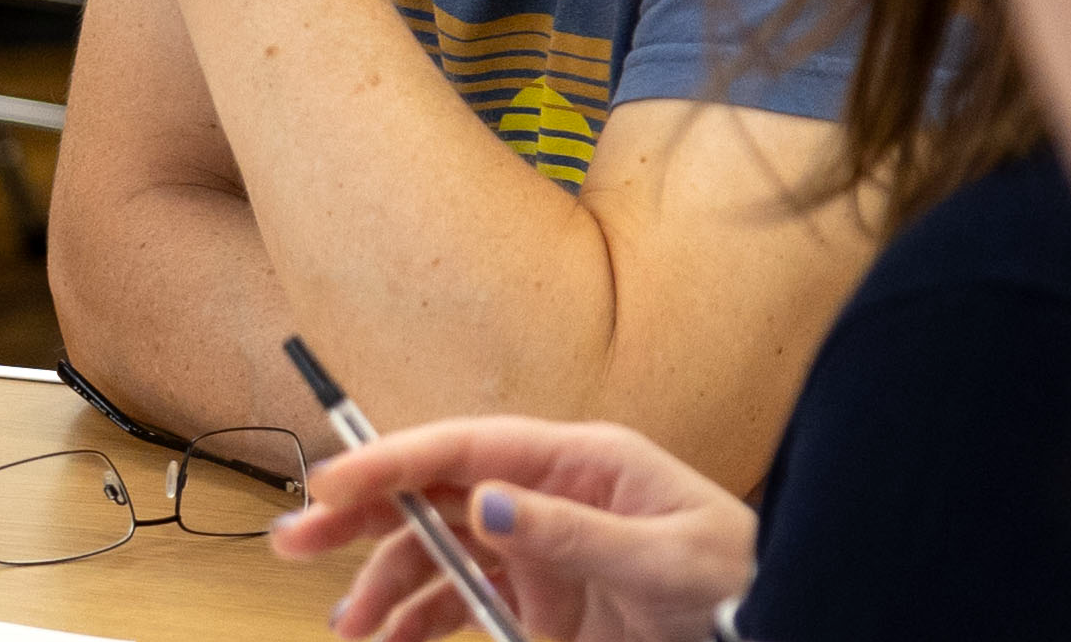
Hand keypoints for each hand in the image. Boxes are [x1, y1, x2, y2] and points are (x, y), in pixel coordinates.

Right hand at [275, 417, 751, 641]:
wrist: (774, 623)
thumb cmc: (739, 580)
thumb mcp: (667, 558)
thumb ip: (576, 531)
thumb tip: (486, 503)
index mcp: (577, 460)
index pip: (463, 448)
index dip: (390, 460)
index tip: (331, 484)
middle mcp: (543, 494)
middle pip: (431, 493)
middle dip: (359, 516)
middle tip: (297, 540)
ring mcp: (537, 545)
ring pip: (436, 553)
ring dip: (383, 584)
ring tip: (348, 625)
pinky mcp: (539, 595)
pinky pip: (461, 602)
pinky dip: (420, 622)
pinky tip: (391, 641)